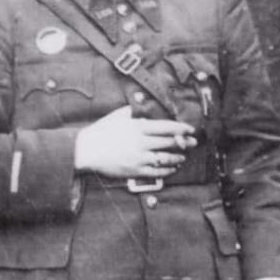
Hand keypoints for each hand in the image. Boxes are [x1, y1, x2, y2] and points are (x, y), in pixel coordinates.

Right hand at [73, 105, 196, 179]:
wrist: (86, 150)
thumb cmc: (100, 132)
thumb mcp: (116, 116)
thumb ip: (129, 112)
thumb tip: (137, 107)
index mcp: (138, 127)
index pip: (166, 127)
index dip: (181, 128)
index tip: (190, 129)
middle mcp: (141, 142)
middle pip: (170, 142)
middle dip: (184, 142)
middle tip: (192, 143)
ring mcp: (139, 157)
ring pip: (165, 158)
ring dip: (177, 157)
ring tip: (182, 157)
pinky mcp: (135, 170)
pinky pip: (156, 172)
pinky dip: (167, 170)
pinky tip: (172, 169)